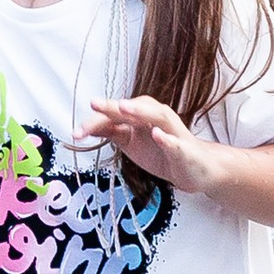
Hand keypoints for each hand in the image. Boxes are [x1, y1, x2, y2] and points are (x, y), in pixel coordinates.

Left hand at [81, 94, 221, 196]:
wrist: (195, 169)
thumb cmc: (161, 153)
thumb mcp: (130, 143)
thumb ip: (112, 132)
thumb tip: (86, 127)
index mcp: (141, 117)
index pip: (116, 115)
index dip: (97, 121)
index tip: (78, 131)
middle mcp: (156, 118)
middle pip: (133, 109)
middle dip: (114, 106)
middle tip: (95, 103)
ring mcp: (172, 131)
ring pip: (156, 116)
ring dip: (140, 111)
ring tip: (123, 108)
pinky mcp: (184, 148)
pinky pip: (175, 142)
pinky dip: (166, 138)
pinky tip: (156, 134)